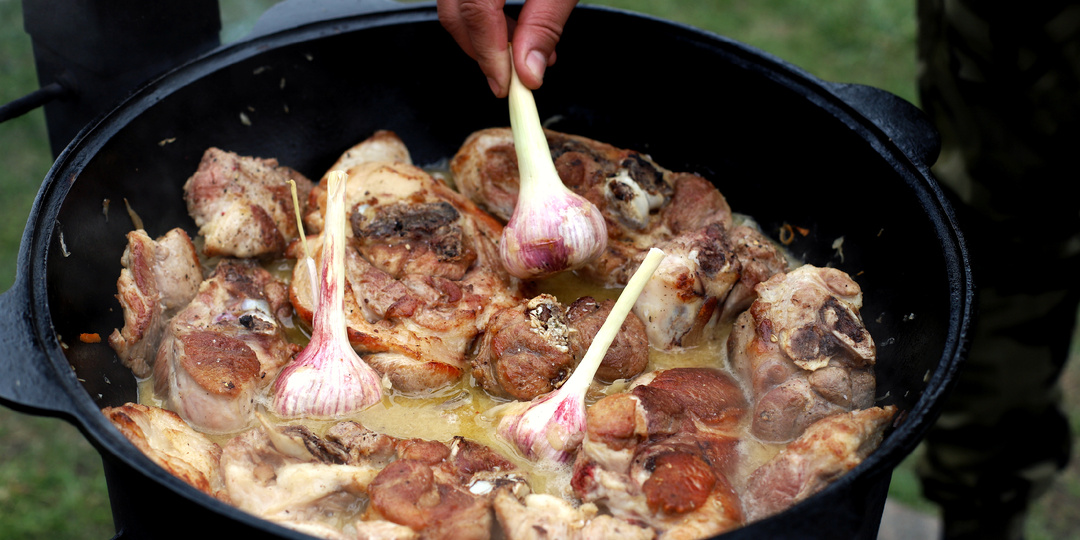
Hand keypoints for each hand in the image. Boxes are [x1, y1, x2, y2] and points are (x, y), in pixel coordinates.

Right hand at [437, 0, 577, 96]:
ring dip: (487, 37)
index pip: (475, 12)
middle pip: (456, 14)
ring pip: (457, 8)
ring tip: (528, 51)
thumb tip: (529, 70)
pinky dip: (488, 17)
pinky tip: (519, 27)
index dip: (489, 54)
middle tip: (515, 77)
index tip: (504, 86)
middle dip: (483, 51)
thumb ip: (545, 24)